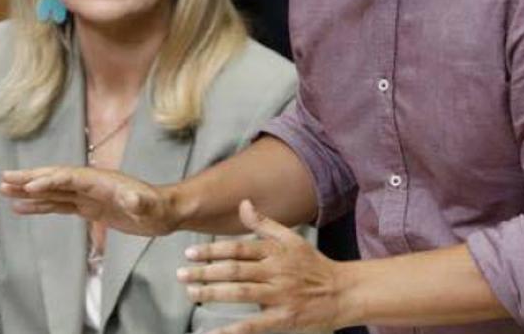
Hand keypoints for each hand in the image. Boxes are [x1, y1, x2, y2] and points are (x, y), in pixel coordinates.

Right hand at [0, 166, 177, 236]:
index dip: (50, 181)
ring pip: (52, 191)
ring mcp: (87, 195)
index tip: (28, 187)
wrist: (164, 212)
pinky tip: (21, 207)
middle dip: (29, 178)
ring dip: (28, 190)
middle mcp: (91, 184)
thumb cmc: (158, 208)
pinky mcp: (88, 207)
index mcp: (102, 181)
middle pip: (55, 178)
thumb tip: (132, 199)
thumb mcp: (150, 207)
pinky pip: (58, 204)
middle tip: (3, 178)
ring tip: (3, 190)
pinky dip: (39, 205)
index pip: (70, 178)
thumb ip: (139, 203)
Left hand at [177, 200, 347, 333]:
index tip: (190, 253)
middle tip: (181, 274)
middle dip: (206, 272)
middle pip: (235, 270)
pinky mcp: (283, 318)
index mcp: (276, 252)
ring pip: (241, 293)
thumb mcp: (292, 239)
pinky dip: (232, 330)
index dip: (213, 250)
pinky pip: (253, 325)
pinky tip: (213, 333)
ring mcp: (280, 296)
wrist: (342, 292)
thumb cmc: (313, 265)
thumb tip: (243, 204)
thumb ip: (264, 223)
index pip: (239, 249)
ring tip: (192, 293)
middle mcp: (276, 272)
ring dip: (213, 293)